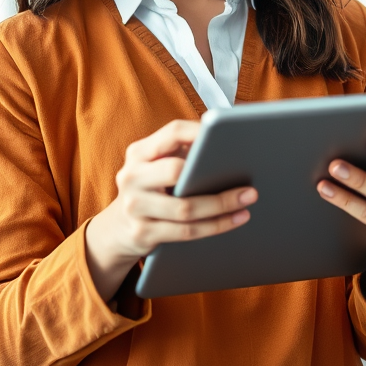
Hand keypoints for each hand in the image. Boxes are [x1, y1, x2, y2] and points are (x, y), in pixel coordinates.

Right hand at [85, 120, 257, 300]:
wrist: (117, 229)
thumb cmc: (150, 189)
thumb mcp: (156, 166)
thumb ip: (181, 153)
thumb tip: (229, 146)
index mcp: (138, 152)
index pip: (173, 133)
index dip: (202, 133)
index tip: (231, 136)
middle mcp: (131, 176)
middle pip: (176, 171)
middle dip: (216, 176)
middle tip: (249, 182)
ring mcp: (134, 207)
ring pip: (186, 207)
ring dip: (222, 205)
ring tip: (248, 200)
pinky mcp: (142, 233)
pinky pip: (186, 231)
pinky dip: (215, 226)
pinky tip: (236, 219)